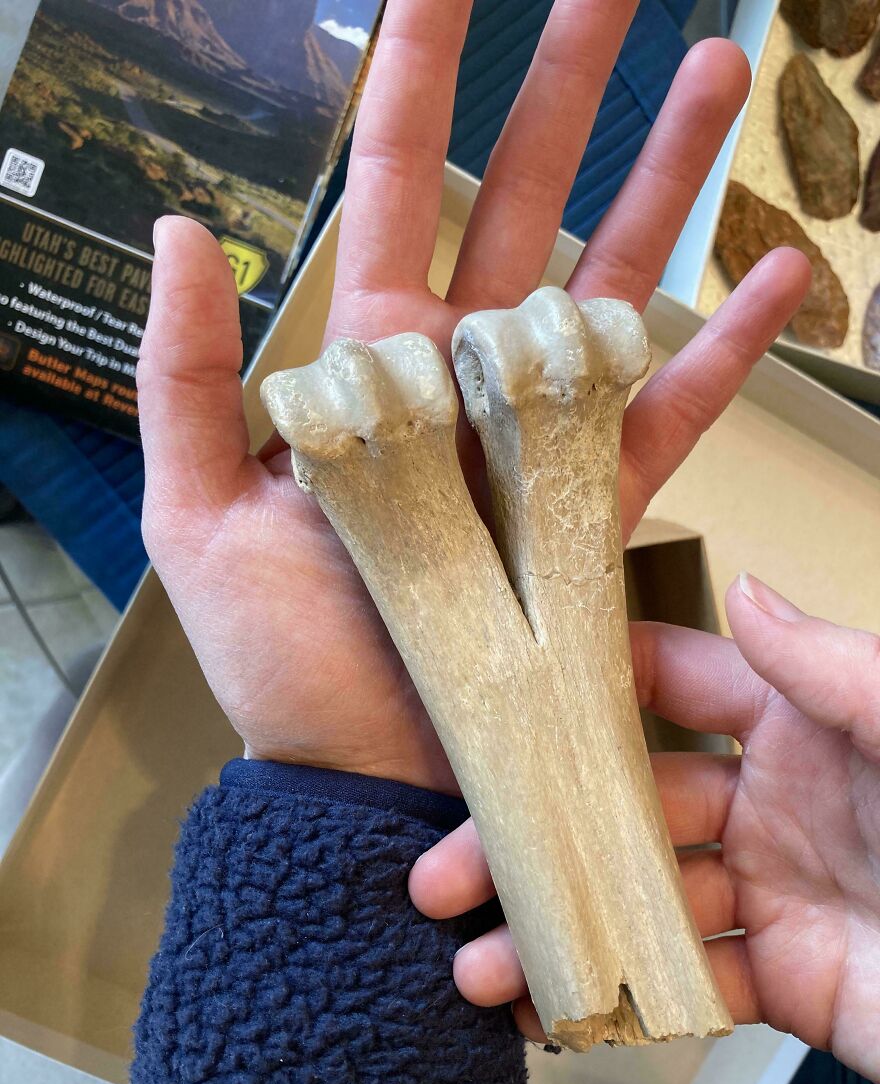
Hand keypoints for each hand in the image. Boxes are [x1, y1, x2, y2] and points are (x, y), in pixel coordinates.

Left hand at [138, 0, 809, 790]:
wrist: (364, 776)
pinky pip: (672, 409)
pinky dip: (725, 347)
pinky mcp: (596, 507)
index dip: (419, 76)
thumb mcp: (197, 514)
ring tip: (711, 77)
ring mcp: (535, 438)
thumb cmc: (280, 660)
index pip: (395, 187)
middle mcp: (460, 382)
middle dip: (565, 89)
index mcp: (368, 364)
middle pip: (522, 202)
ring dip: (665, 180)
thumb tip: (183, 233)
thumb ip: (186, 377)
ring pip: (612, 278)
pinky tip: (774, 276)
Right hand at [411, 576, 879, 1079]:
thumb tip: (749, 594)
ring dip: (555, 927)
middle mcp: (773, 802)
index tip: (512, 694)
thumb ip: (833, 668)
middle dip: (536, 834)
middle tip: (455, 859)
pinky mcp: (785, 981)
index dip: (591, 687)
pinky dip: (616, 997)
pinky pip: (684, 985)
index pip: (673, 682)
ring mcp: (773, 893)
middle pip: (626, 805)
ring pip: (637, 901)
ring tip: (480, 955)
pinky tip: (554, 1003)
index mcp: (803, 725)